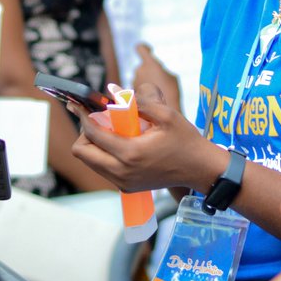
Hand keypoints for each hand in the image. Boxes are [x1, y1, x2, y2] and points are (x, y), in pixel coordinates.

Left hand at [69, 92, 218, 193]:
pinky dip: (103, 154)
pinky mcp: (127, 186)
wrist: (200, 169)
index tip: (80, 105)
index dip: (83, 116)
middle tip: (99, 120)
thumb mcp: (166, 114)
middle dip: (85, 133)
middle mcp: (122, 172)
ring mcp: (123, 182)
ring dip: (94, 144)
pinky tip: (120, 142)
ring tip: (111, 130)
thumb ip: (141, 101)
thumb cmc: (185, 140)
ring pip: (89, 162)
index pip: (92, 134)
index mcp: (130, 153)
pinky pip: (103, 169)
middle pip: (81, 153)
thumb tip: (118, 93)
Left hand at [133, 43, 181, 110]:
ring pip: (140, 77)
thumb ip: (160, 70)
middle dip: (148, 70)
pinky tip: (153, 98)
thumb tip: (154, 71)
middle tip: (159, 80)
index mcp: (149, 63)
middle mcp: (139, 71)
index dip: (144, 48)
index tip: (149, 50)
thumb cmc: (171, 93)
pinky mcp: (132, 92)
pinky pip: (138, 87)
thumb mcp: (171, 77)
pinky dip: (144, 90)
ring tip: (158, 91)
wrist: (164, 112)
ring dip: (146, 81)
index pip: (140, 48)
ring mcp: (134, 81)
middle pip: (142, 66)